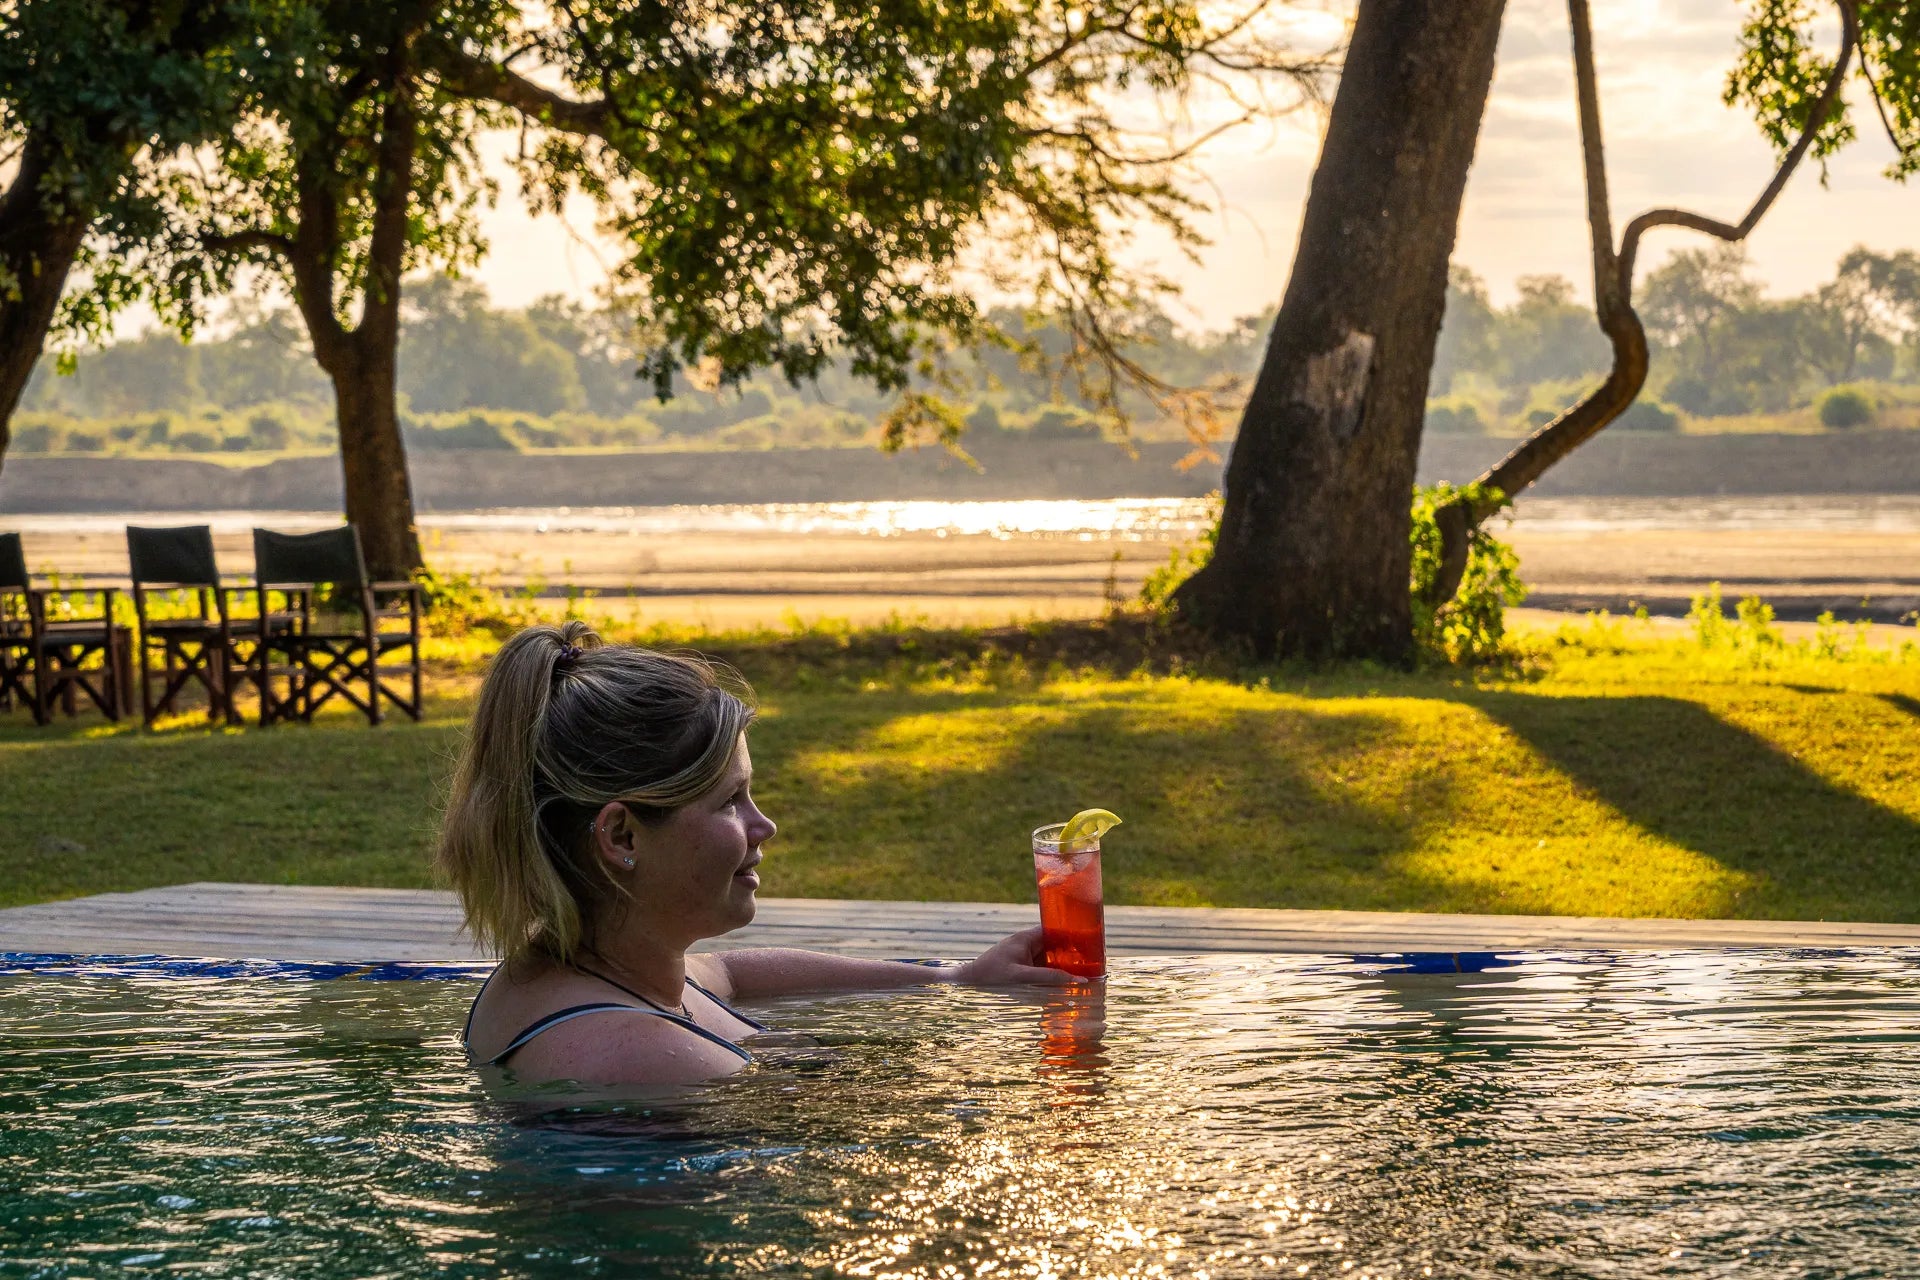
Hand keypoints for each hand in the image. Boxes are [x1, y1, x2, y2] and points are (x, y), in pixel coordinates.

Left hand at [954, 926, 1085, 986]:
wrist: (967, 982)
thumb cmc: (990, 975)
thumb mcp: (1021, 977)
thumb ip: (1049, 978)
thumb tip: (1078, 980)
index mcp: (1026, 938)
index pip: (1055, 930)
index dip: (1072, 935)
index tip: (1091, 943)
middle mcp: (1027, 944)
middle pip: (1056, 945)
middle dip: (1072, 954)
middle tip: (1093, 964)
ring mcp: (1025, 956)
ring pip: (1051, 959)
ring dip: (1064, 966)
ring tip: (1085, 975)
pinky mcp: (1022, 968)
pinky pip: (1043, 969)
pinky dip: (1053, 975)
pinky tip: (1065, 984)